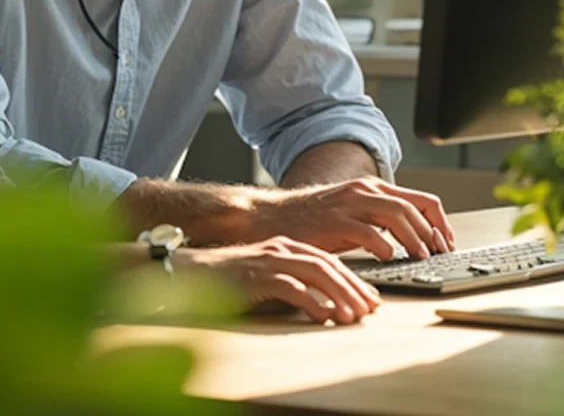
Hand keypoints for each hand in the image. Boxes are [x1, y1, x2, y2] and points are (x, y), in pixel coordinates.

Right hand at [176, 237, 382, 324]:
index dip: (354, 280)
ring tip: (352, 316)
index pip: (330, 261)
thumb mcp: (270, 275)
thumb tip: (326, 304)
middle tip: (369, 310)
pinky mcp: (255, 275)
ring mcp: (269, 260)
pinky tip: (322, 315)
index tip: (371, 300)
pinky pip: (289, 287)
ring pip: (315, 273)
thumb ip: (295, 282)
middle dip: (353, 289)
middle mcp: (282, 249)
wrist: (192, 270)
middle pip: (329, 265)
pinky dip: (309, 301)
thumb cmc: (232, 278)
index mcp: (288, 246)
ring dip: (338, 295)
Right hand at [245, 177, 455, 260]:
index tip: (446, 243)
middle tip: (438, 253)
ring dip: (414, 237)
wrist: (270, 217)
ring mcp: (349, 204)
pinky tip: (388, 257)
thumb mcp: (351, 215)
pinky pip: (367, 231)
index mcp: (372, 189)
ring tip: (420, 256)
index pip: (421, 199)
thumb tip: (411, 240)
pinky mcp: (334, 221)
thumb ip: (378, 220)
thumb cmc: (312, 222)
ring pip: (396, 214)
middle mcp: (363, 191)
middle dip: (432, 232)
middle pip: (413, 207)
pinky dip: (383, 245)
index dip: (439, 222)